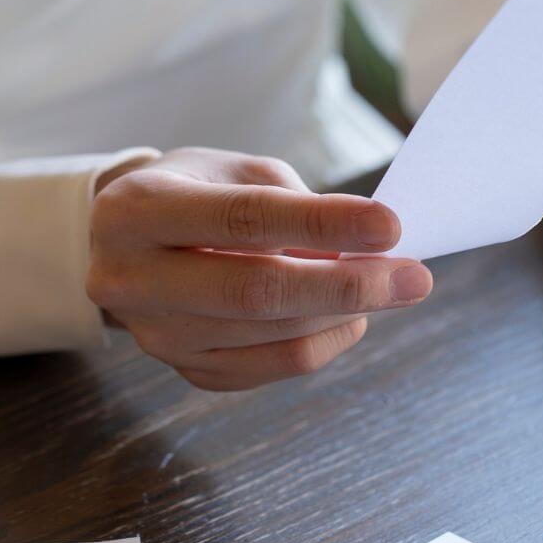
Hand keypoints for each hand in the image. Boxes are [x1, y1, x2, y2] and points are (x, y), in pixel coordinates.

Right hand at [86, 148, 432, 389]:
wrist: (128, 244)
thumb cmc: (197, 195)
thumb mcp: (237, 172)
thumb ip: (296, 204)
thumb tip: (370, 248)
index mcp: (140, 209)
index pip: (243, 220)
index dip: (323, 225)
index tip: (390, 226)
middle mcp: (134, 279)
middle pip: (256, 292)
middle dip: (347, 286)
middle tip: (414, 278)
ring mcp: (158, 335)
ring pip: (274, 337)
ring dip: (346, 311)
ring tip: (385, 283)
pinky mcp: (188, 370)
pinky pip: (277, 367)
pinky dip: (328, 339)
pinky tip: (349, 314)